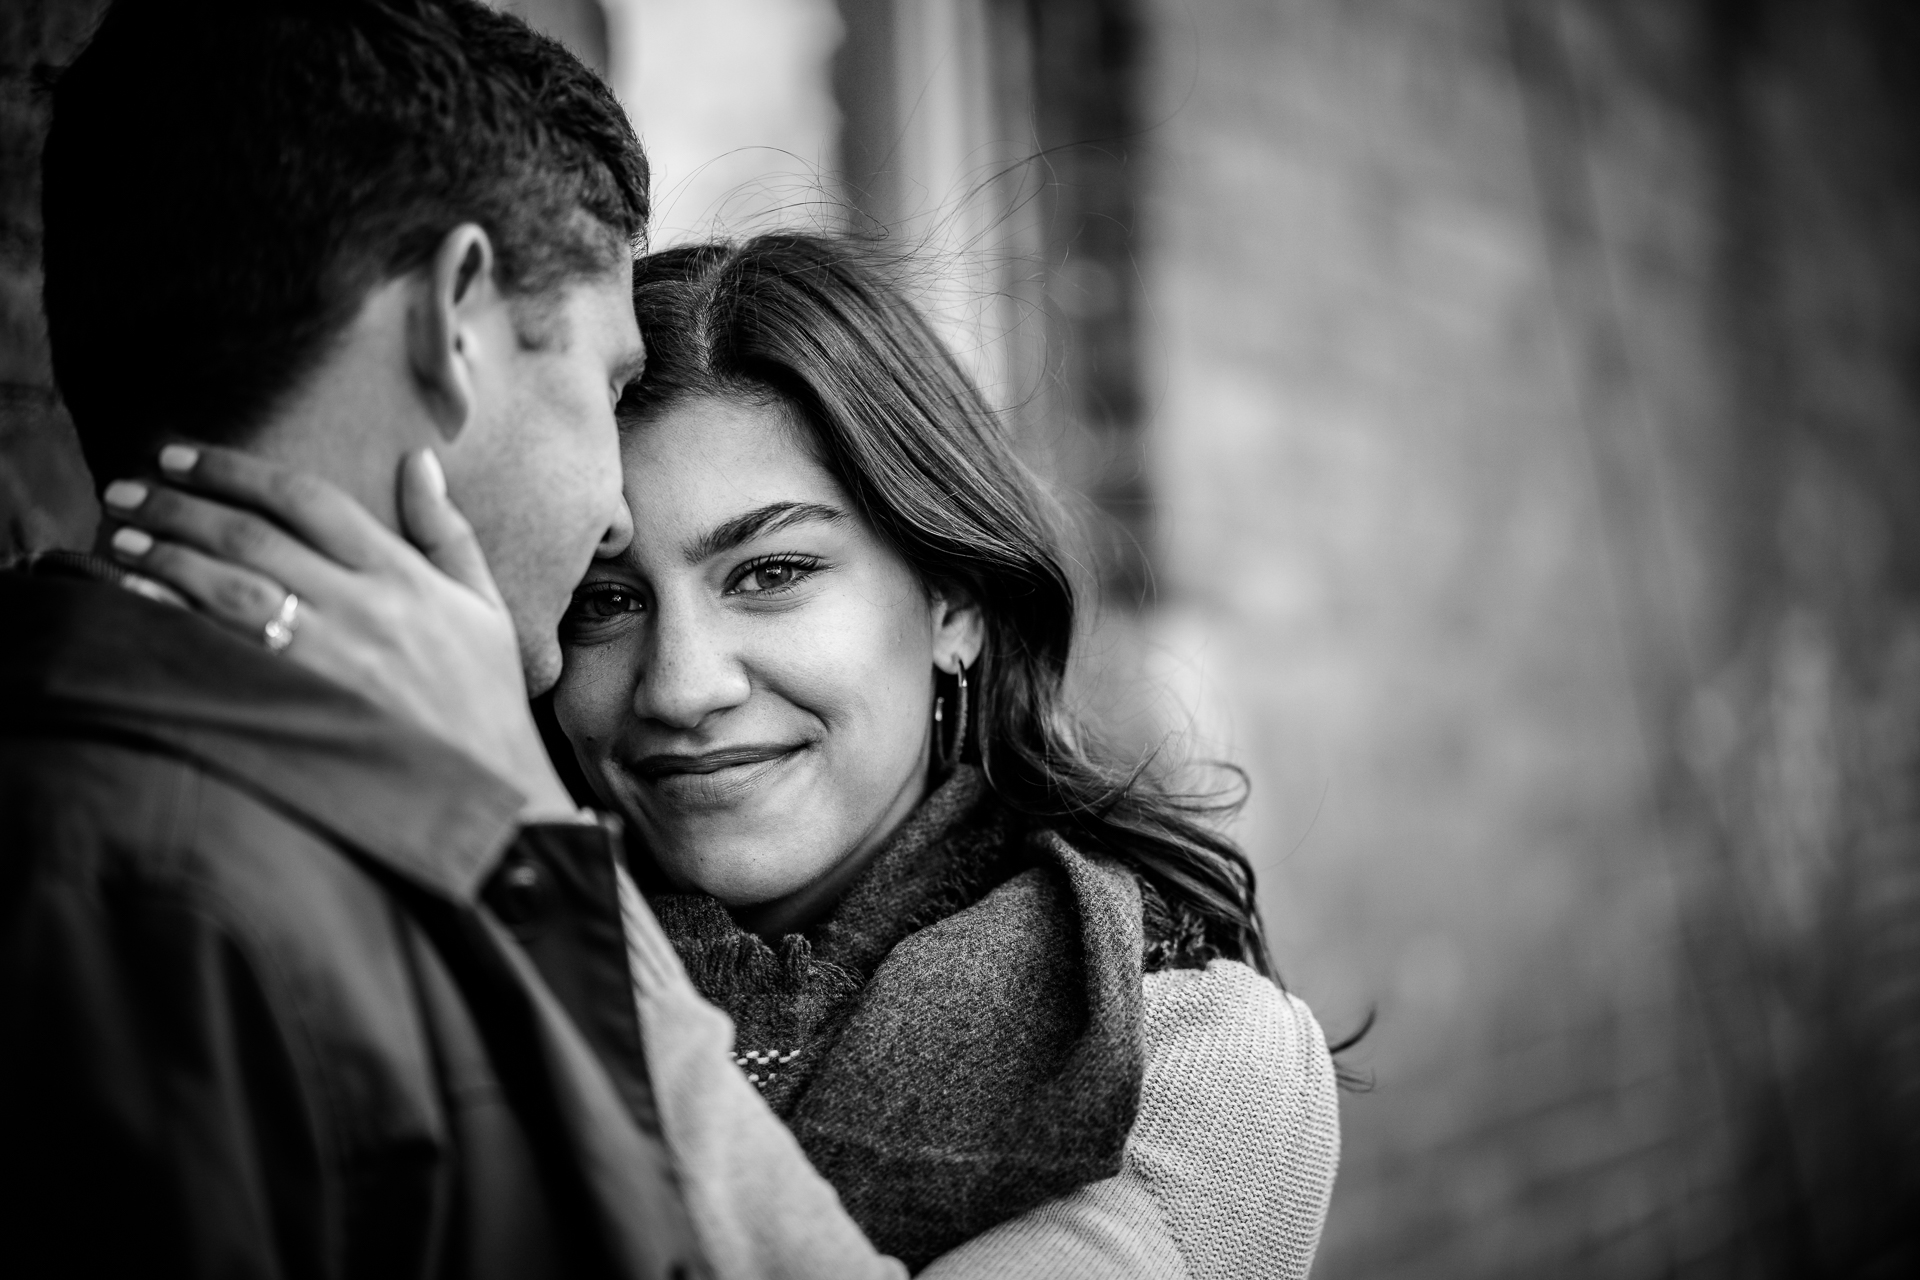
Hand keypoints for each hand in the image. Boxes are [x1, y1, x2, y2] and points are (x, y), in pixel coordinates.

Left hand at [101, 443, 581, 820]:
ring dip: (166, 557)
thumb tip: (419, 460)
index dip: (236, 470)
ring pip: (232, 588)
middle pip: (255, 537)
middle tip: (124, 489)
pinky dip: (176, 622)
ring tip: (118, 539)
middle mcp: (364, 608)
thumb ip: (446, 531)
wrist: (491, 791)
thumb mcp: (484, 606)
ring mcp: (332, 659)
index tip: (181, 456)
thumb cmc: (486, 697)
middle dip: (180, 506)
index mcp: (404, 576)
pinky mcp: (306, 707)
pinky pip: (226, 652)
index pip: (308, 500)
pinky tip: (134, 603)